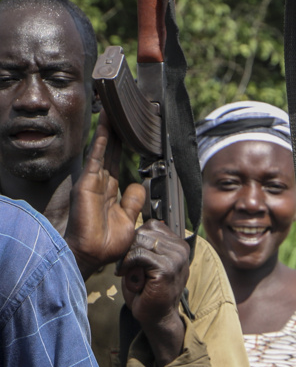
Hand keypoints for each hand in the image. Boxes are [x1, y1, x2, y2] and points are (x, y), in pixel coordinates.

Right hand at [64, 112, 146, 278]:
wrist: (93, 255)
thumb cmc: (108, 243)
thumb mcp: (128, 219)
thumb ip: (133, 202)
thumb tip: (138, 185)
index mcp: (111, 192)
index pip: (118, 163)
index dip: (124, 147)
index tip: (131, 132)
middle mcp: (101, 184)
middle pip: (110, 152)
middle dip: (116, 133)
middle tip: (120, 112)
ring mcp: (93, 183)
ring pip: (102, 151)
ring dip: (107, 132)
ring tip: (111, 111)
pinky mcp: (87, 185)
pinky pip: (96, 161)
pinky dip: (101, 144)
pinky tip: (105, 130)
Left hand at [118, 220, 189, 366]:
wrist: (157, 316)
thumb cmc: (149, 290)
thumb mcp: (149, 261)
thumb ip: (147, 245)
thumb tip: (140, 227)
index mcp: (180, 245)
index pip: (153, 225)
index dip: (137, 238)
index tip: (131, 255)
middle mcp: (181, 250)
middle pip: (145, 231)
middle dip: (130, 246)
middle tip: (125, 264)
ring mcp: (176, 259)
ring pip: (141, 241)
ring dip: (127, 256)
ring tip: (125, 270)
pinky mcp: (166, 269)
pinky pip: (139, 254)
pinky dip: (127, 263)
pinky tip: (124, 275)